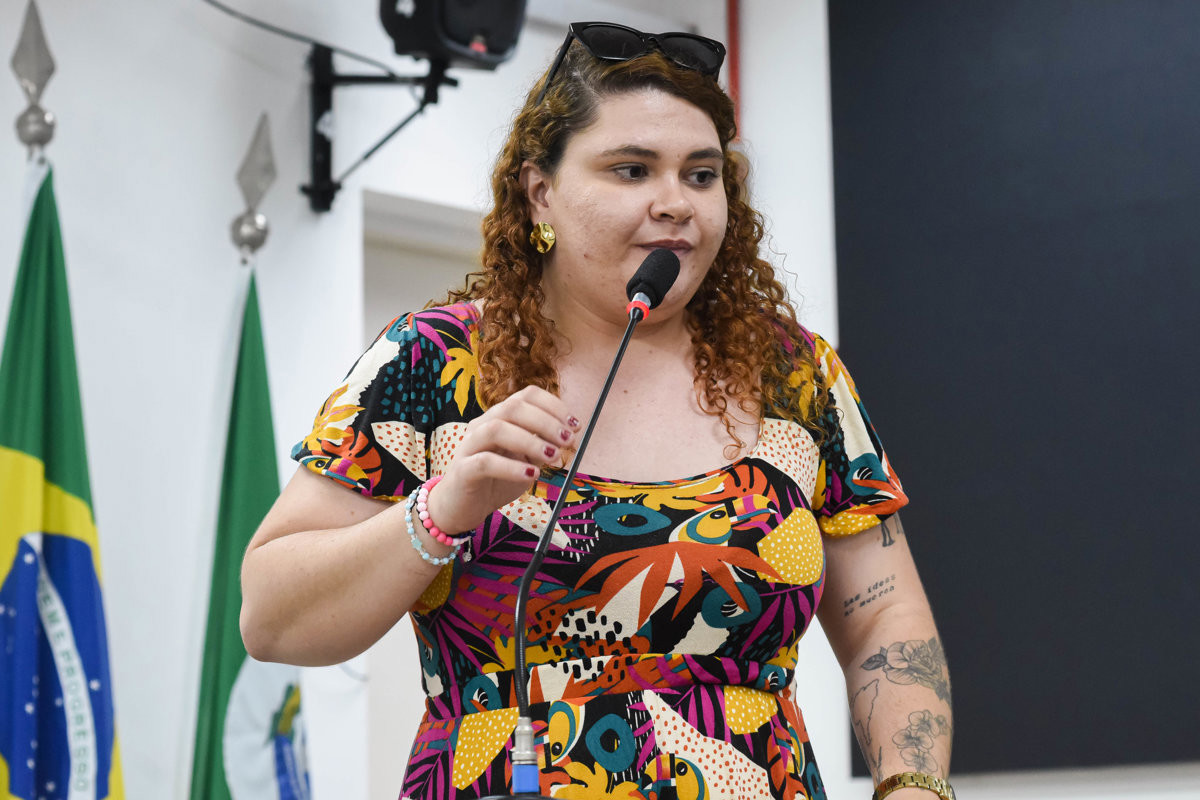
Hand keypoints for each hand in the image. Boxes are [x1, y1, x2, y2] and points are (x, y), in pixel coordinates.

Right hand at [427, 386, 578, 533]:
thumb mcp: (526, 460)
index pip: (525, 396)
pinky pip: (485, 461)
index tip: (575, 425)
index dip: (554, 406)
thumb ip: (543, 446)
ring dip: (530, 440)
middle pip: (513, 407)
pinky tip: (531, 475)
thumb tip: (568, 435)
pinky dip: (512, 467)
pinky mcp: (462, 470)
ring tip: (553, 457)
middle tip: (568, 441)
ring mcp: (469, 445)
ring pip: (497, 429)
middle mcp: (482, 425)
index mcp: (499, 417)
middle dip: (546, 422)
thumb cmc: (496, 481)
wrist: (463, 508)